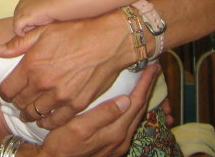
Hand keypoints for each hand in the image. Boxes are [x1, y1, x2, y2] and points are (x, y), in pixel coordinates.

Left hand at [0, 12, 128, 128]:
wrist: (110, 39)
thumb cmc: (76, 30)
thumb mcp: (44, 30)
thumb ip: (18, 44)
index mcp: (32, 64)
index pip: (7, 89)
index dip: (5, 92)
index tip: (8, 91)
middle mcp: (44, 83)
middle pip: (20, 103)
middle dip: (17, 102)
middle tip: (19, 100)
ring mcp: (61, 95)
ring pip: (36, 114)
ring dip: (30, 113)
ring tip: (30, 110)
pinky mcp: (77, 104)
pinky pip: (56, 121)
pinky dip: (48, 122)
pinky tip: (46, 117)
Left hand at [13, 0, 54, 35]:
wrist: (56, 4)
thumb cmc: (53, 6)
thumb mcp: (42, 6)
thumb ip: (36, 11)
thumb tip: (36, 19)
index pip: (19, 11)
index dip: (24, 18)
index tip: (30, 24)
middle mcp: (21, 3)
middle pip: (16, 16)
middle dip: (22, 23)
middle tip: (29, 28)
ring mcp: (21, 10)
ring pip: (15, 22)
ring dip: (20, 28)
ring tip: (27, 32)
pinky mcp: (23, 17)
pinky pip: (16, 27)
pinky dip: (19, 32)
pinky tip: (24, 34)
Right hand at [36, 65, 159, 156]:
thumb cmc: (62, 145)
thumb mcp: (79, 127)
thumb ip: (103, 114)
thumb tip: (125, 99)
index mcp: (115, 131)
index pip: (135, 102)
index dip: (144, 84)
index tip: (151, 67)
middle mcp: (121, 139)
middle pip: (140, 109)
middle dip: (147, 88)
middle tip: (151, 70)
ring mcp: (119, 144)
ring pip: (135, 117)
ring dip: (141, 98)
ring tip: (143, 83)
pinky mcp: (113, 147)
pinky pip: (129, 124)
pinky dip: (133, 109)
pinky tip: (128, 103)